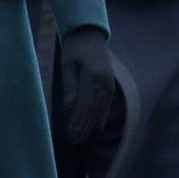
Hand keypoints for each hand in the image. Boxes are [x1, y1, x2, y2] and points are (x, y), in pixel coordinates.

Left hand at [60, 26, 114, 144]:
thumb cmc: (74, 49)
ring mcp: (110, 85)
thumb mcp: (67, 64)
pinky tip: (96, 129)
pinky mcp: (111, 86)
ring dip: (91, 126)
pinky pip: (106, 106)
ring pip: (101, 111)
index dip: (78, 122)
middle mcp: (105, 83)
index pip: (85, 105)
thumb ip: (69, 85)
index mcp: (93, 76)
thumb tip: (70, 107)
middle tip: (74, 142)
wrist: (90, 35)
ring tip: (82, 139)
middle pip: (94, 111)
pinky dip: (101, 118)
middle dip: (84, 128)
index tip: (70, 135)